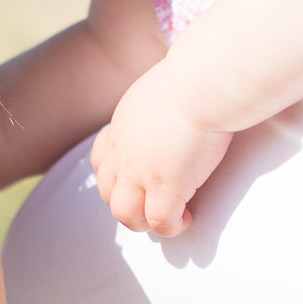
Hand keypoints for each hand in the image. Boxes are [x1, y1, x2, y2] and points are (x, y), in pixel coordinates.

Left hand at [90, 62, 234, 235]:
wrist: (202, 83)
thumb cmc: (195, 76)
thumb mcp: (164, 86)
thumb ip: (162, 102)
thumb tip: (183, 96)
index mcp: (122, 126)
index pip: (101, 160)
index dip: (115, 176)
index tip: (137, 178)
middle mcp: (124, 152)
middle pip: (108, 193)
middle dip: (128, 204)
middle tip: (153, 203)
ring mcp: (142, 173)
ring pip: (126, 215)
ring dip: (144, 222)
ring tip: (169, 218)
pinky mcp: (168, 187)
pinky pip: (161, 222)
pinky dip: (172, 227)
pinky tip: (188, 218)